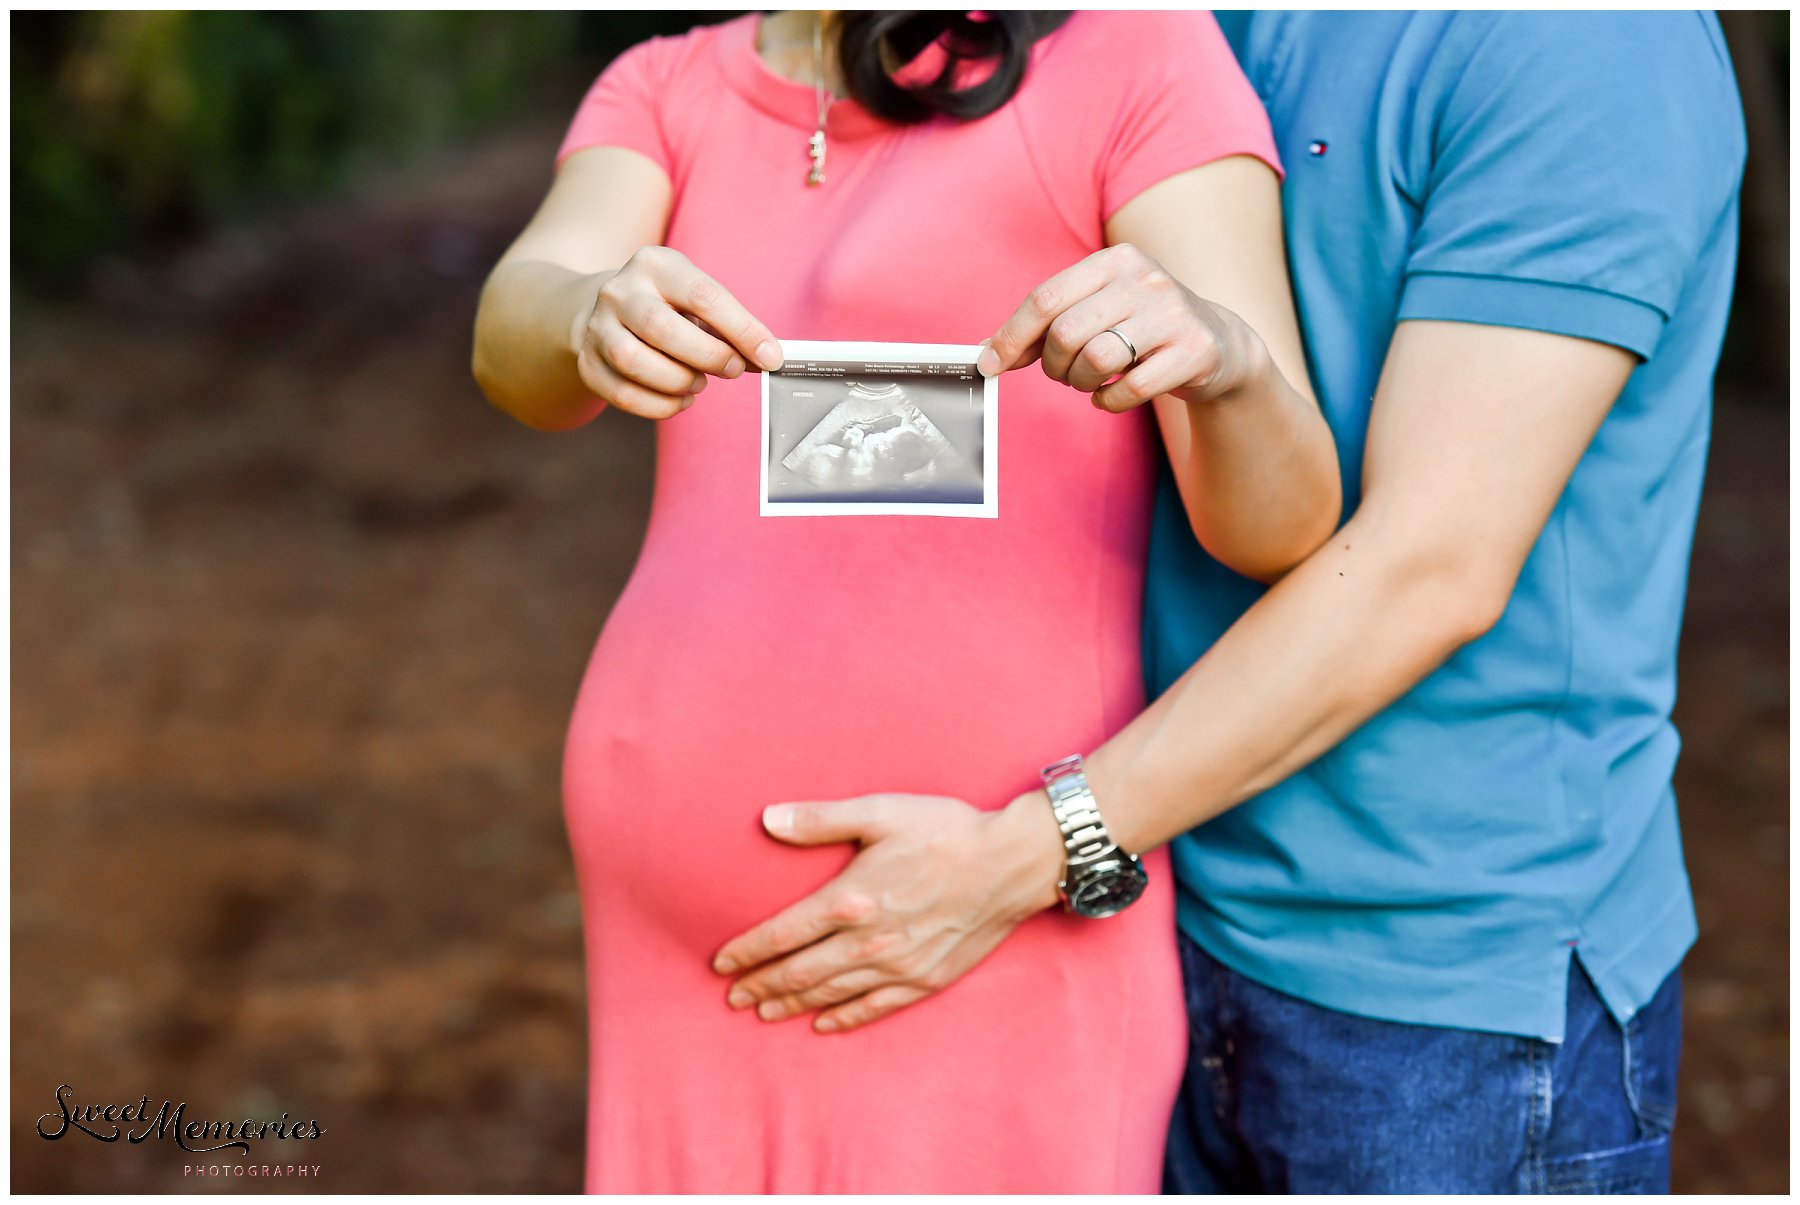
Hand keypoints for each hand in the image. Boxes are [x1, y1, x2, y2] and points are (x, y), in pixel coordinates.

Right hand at [576, 246, 783, 419]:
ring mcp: (597, 327)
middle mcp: (620, 292)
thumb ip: (731, 327)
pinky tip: (681, 399)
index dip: (742, 330)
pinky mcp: (588, 364)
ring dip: (679, 382)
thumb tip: (769, 358)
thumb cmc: (666, 306)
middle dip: (708, 357)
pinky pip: (624, 394)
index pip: (703, 296)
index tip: (770, 357)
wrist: (602, 310)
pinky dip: (661, 406)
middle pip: (662, 329)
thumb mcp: (697, 298)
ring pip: (634, 362)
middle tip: (733, 369)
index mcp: (655, 265)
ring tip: (699, 383)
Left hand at [712, 792, 1063, 1033]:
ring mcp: (898, 966)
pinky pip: (875, 1007)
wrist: (1011, 863)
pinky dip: (844, 1018)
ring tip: (764, 1013)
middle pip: (799, 972)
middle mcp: (868, 941)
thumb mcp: (880, 812)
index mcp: (850, 899)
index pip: (782, 934)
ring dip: (792, 1004)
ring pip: (831, 993)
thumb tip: (768, 819)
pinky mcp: (926, 980)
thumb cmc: (945, 831)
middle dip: (761, 986)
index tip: (721, 963)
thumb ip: (821, 819)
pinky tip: (823, 1024)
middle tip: (733, 997)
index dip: (747, 951)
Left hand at [976, 242, 1270, 413]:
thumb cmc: (1141, 328)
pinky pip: (1129, 389)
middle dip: (1053, 366)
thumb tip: (988, 353)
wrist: (1220, 344)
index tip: (990, 365)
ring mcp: (1174, 314)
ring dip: (1080, 383)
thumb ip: (1047, 324)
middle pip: (1066, 333)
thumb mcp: (1098, 310)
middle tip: (1064, 374)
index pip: (1045, 299)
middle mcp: (1145, 279)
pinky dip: (1109, 402)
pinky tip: (1112, 395)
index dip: (1011, 338)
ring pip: (1096, 360)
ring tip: (1090, 382)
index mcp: (1115, 260)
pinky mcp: (1194, 351)